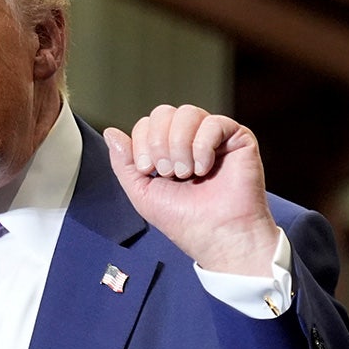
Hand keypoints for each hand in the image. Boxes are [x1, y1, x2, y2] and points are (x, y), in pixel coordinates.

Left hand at [105, 104, 278, 275]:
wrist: (215, 235)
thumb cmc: (183, 220)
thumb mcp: (141, 192)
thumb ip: (123, 162)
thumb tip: (110, 132)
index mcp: (168, 150)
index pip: (146, 124)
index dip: (142, 143)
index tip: (148, 170)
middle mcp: (190, 139)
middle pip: (164, 113)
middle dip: (159, 143)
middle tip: (168, 173)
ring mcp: (214, 137)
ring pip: (187, 113)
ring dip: (180, 145)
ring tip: (187, 172)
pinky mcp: (237, 138)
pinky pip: (214, 123)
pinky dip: (203, 147)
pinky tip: (205, 169)